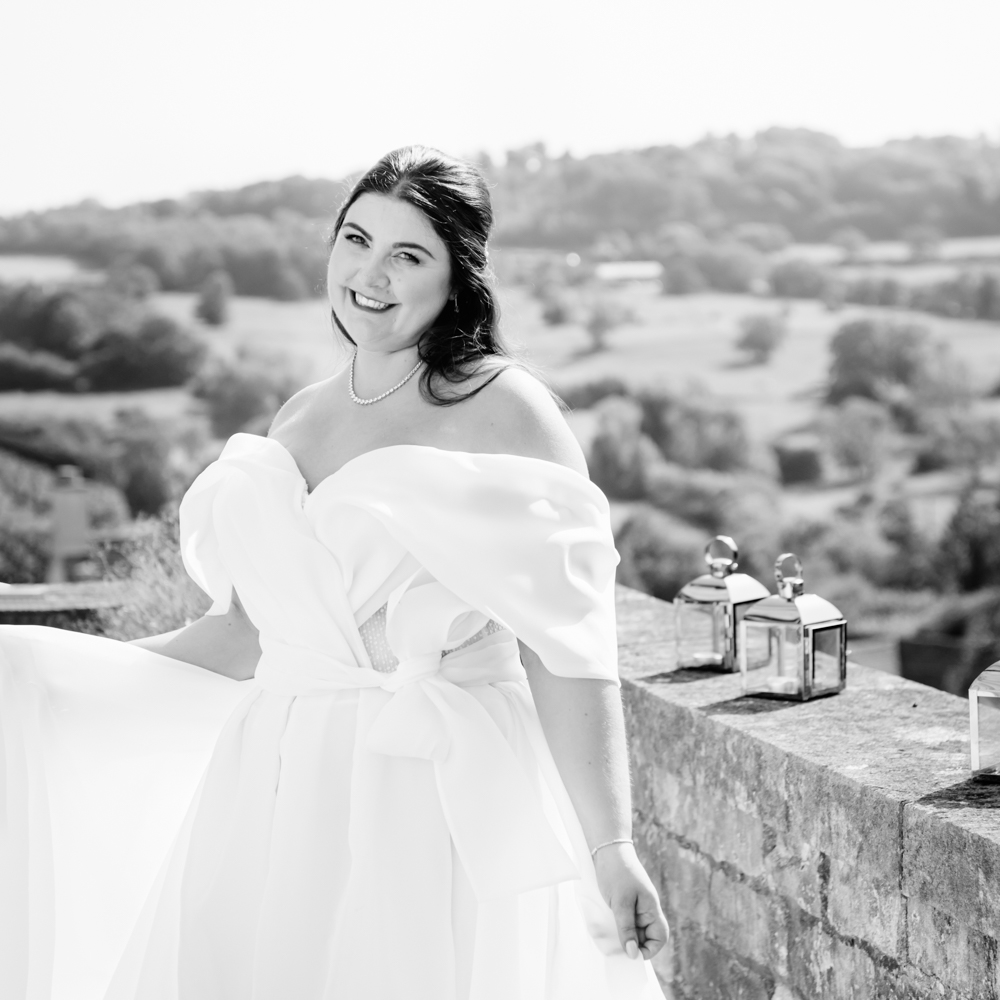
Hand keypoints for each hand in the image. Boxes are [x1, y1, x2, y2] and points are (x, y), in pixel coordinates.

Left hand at [592, 842, 667, 960]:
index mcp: (651, 908)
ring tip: (609, 937)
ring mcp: (635, 906)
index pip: (660, 936)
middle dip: (633, 944)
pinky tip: (605, 928)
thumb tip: (632, 954)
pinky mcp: (623, 903)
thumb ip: (626, 929)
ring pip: (634, 930)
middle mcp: (646, 909)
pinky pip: (624, 922)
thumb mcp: (620, 903)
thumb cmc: (617, 872)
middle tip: (616, 947)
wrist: (607, 849)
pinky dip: (617, 927)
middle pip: (646, 936)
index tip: (632, 954)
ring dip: (623, 936)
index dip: (649, 950)